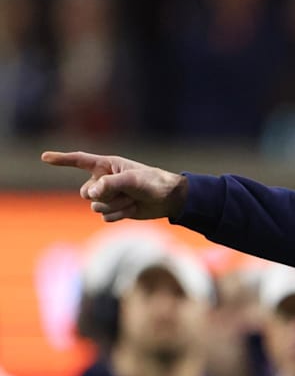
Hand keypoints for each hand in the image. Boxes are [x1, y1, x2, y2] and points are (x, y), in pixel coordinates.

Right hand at [42, 151, 187, 221]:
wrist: (169, 199)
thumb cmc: (153, 182)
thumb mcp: (133, 180)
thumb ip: (111, 184)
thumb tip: (91, 193)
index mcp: (107, 165)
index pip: (80, 161)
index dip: (62, 159)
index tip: (44, 157)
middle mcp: (104, 180)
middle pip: (85, 192)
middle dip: (102, 195)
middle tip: (125, 192)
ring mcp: (108, 196)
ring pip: (95, 207)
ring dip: (115, 206)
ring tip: (132, 200)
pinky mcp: (114, 209)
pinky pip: (105, 217)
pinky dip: (119, 215)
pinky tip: (132, 209)